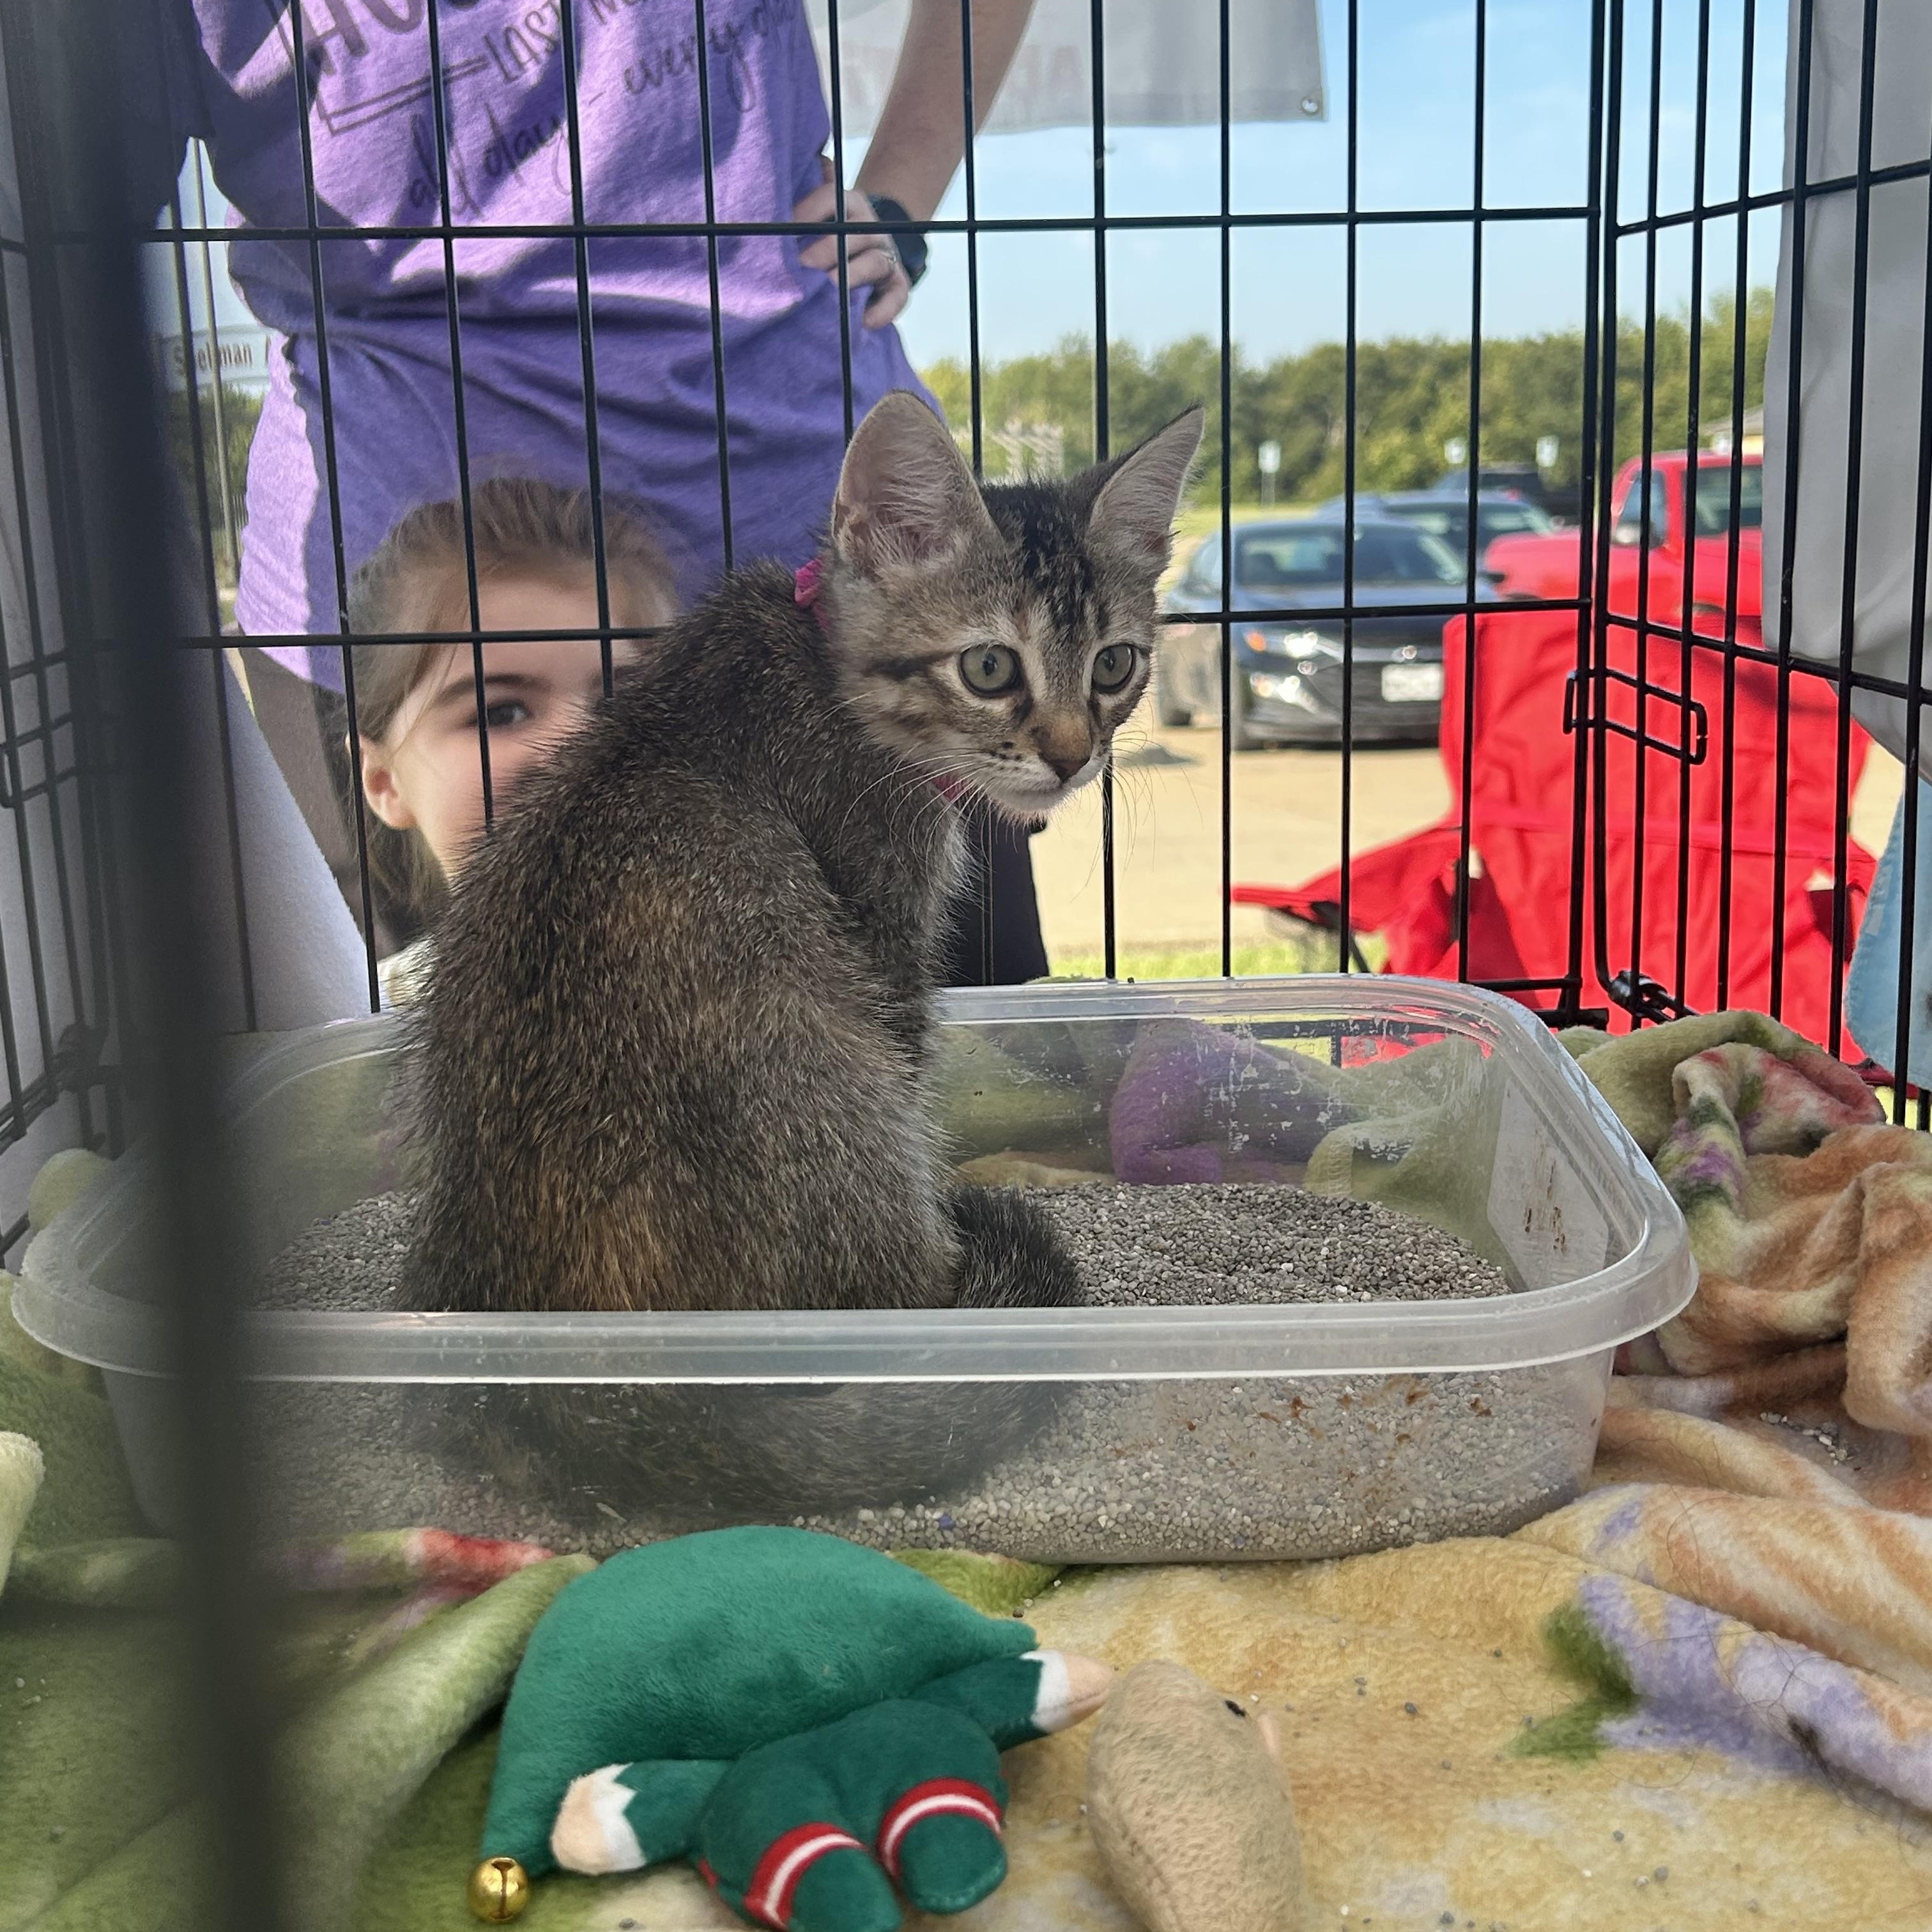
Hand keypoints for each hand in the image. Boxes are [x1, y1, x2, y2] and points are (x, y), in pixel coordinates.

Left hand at [794, 157, 912, 329]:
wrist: (870, 248)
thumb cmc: (828, 236)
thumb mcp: (816, 214)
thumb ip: (799, 203)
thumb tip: (767, 190)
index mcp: (848, 204)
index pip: (829, 197)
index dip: (806, 212)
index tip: (779, 232)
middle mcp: (870, 227)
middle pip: (852, 234)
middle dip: (824, 252)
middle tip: (800, 268)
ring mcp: (887, 255)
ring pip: (874, 263)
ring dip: (851, 278)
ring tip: (828, 292)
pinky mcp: (898, 284)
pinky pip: (896, 297)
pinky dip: (882, 311)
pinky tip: (863, 322)